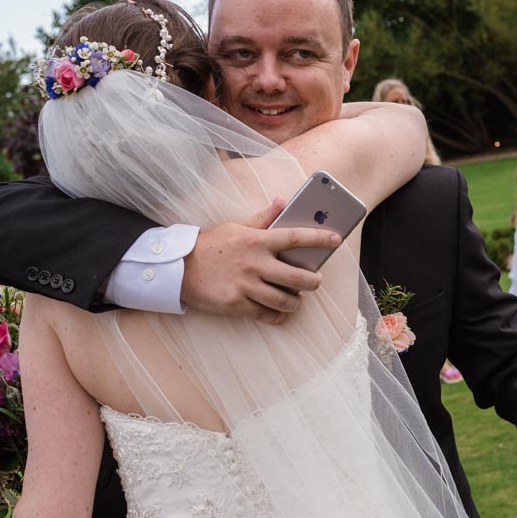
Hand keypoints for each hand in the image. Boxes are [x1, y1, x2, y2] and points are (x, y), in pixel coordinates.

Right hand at [180, 198, 341, 323]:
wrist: (179, 268)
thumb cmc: (212, 246)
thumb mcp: (236, 227)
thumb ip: (263, 218)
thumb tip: (282, 201)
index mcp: (257, 240)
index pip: (296, 238)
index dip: (320, 239)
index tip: (337, 239)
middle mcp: (254, 263)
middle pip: (298, 278)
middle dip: (313, 282)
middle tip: (315, 282)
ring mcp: (246, 285)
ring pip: (285, 300)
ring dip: (296, 303)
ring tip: (297, 300)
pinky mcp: (237, 304)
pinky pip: (266, 314)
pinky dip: (278, 316)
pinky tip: (280, 313)